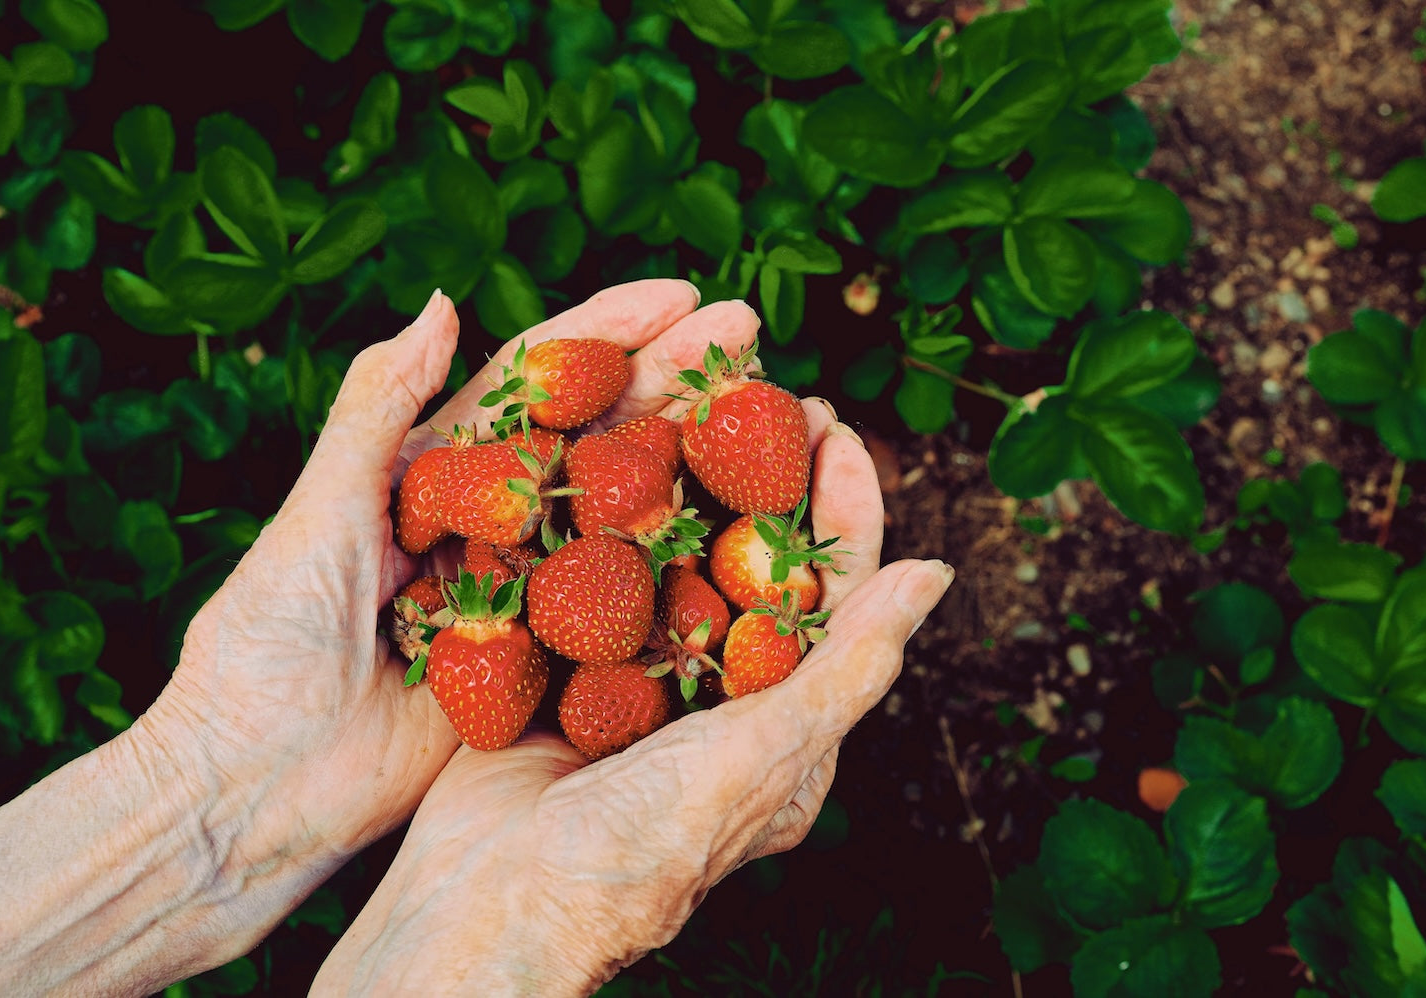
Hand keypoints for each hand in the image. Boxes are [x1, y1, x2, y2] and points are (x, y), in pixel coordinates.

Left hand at [136, 279, 735, 961]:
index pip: (536, 384)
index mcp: (435, 474)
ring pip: (624, 521)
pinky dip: (682, 582)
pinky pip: (622, 617)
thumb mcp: (316, 518)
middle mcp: (492, 526)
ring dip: (695, 469)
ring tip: (776, 420)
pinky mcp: (542, 669)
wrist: (253, 791)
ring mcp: (525, 596)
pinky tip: (747, 548)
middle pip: (598, 439)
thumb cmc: (260, 649)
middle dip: (674, 382)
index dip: (607, 335)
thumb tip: (443, 300)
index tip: (680, 294)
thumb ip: (376, 412)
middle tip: (752, 333)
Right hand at [311, 390, 953, 994]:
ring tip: (683, 398)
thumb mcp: (763, 753)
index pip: (833, 595)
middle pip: (752, 561)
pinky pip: (593, 577)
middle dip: (763, 474)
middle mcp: (716, 697)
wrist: (490, 904)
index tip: (836, 426)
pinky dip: (598, 516)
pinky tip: (594, 451)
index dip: (844, 507)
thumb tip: (935, 577)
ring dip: (683, 480)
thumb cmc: (640, 846)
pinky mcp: (565, 670)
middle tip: (764, 391)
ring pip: (672, 557)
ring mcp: (637, 681)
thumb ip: (848, 666)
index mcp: (782, 721)